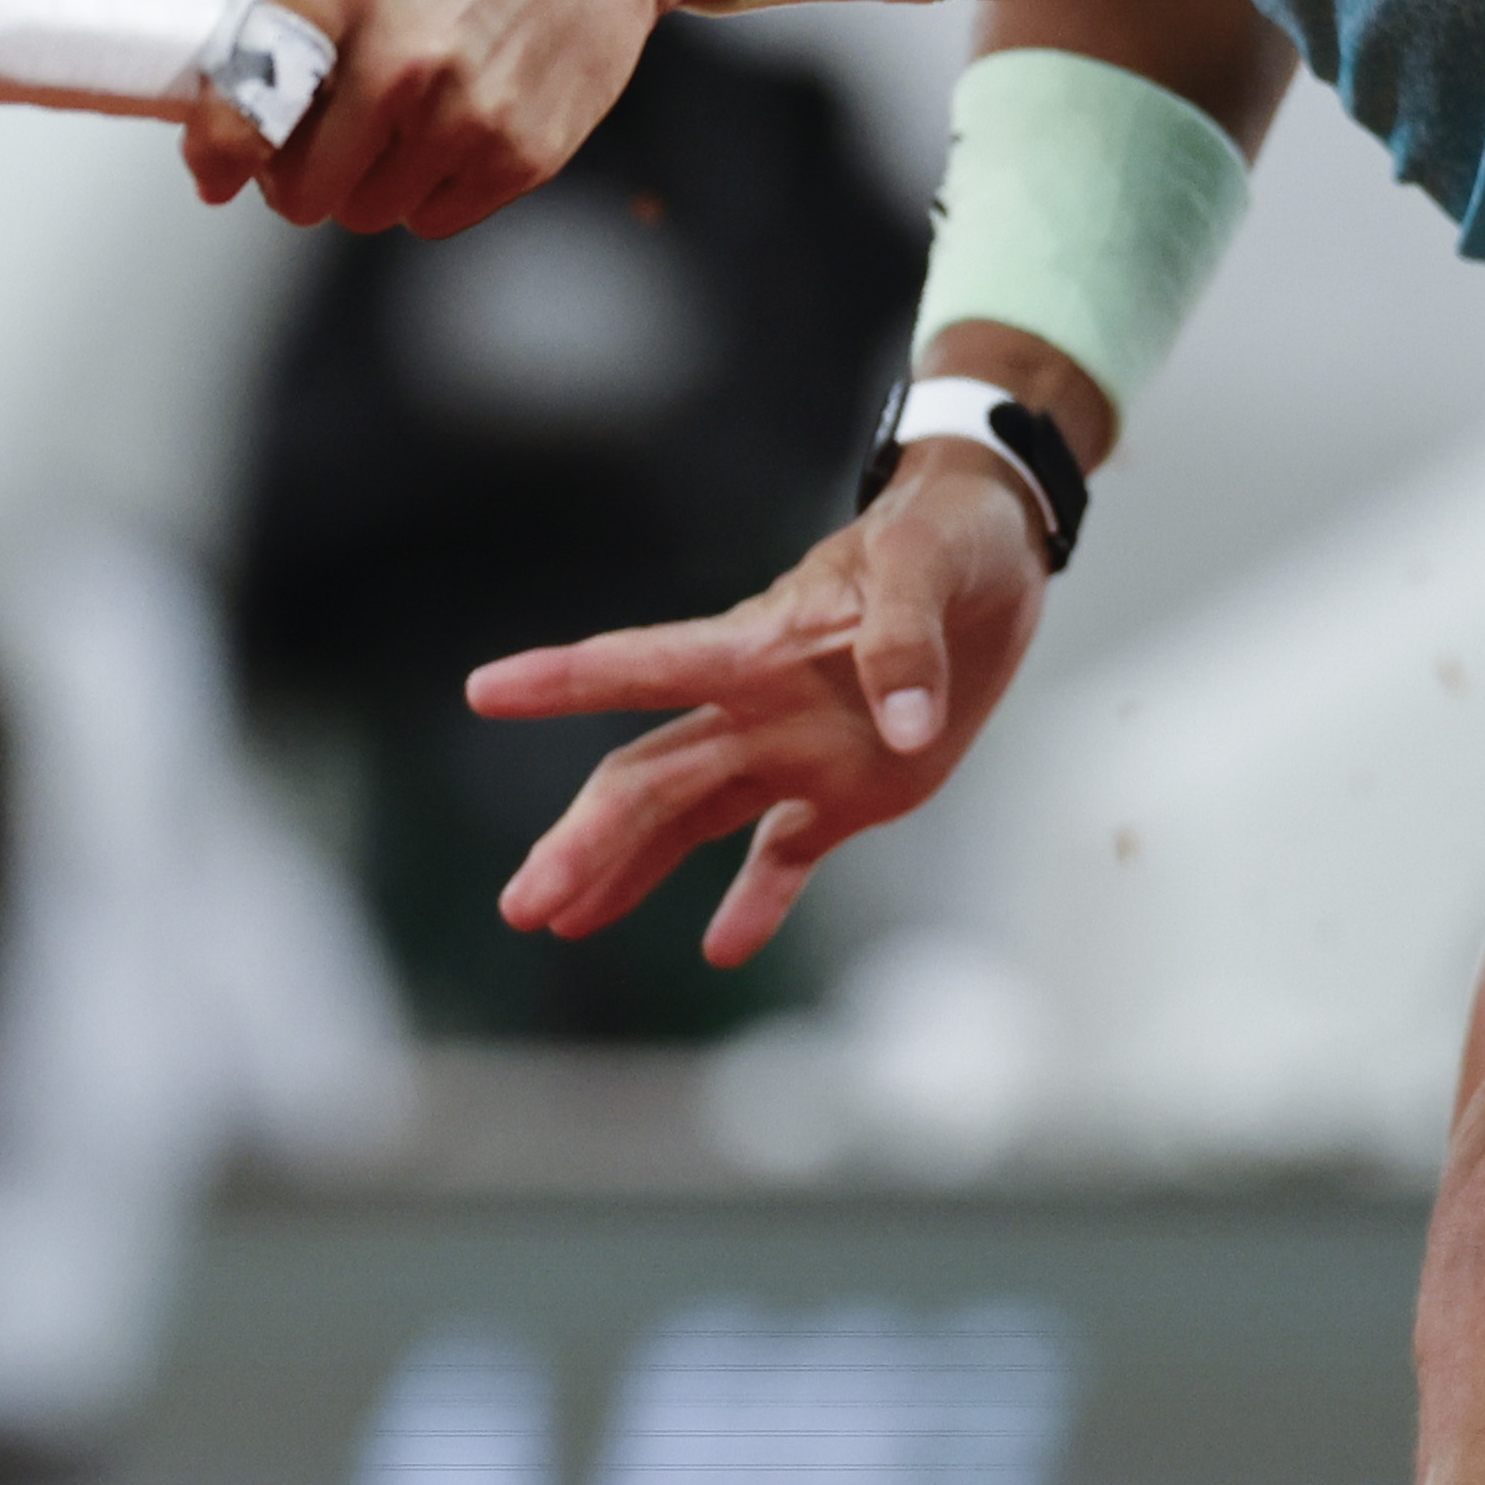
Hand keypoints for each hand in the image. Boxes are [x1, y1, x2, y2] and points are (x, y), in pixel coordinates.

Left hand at [192, 0, 767, 238]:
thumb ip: (254, 16)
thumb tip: (201, 121)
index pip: (245, 109)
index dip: (220, 153)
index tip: (217, 170)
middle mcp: (402, 52)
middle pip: (302, 191)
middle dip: (301, 173)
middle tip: (329, 130)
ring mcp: (468, 110)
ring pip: (366, 213)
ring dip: (370, 179)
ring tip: (407, 110)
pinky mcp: (523, 152)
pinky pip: (435, 219)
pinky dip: (433, 186)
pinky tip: (458, 119)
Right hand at [465, 449, 1054, 967]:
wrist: (999, 550)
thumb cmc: (948, 536)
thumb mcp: (931, 565)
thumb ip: (908, 644)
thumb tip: (901, 729)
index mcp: (760, 644)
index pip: (643, 664)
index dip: (564, 679)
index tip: (485, 691)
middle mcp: (756, 707)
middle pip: (648, 779)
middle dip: (583, 840)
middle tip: (523, 904)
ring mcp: (794, 753)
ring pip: (688, 822)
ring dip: (628, 873)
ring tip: (561, 925)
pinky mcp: (848, 792)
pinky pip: (784, 856)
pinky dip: (755, 903)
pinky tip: (718, 948)